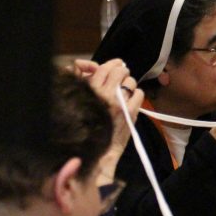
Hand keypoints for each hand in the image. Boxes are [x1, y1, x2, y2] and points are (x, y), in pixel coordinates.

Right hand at [73, 59, 142, 182]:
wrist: (95, 152)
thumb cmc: (82, 127)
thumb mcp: (75, 100)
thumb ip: (77, 81)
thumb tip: (77, 66)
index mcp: (89, 90)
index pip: (103, 68)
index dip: (111, 64)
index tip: (115, 64)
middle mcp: (105, 94)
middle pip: (120, 71)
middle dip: (121, 72)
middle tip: (121, 76)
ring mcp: (120, 103)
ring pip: (131, 81)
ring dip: (129, 84)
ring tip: (125, 90)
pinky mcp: (131, 112)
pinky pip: (140, 93)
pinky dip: (137, 95)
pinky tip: (131, 101)